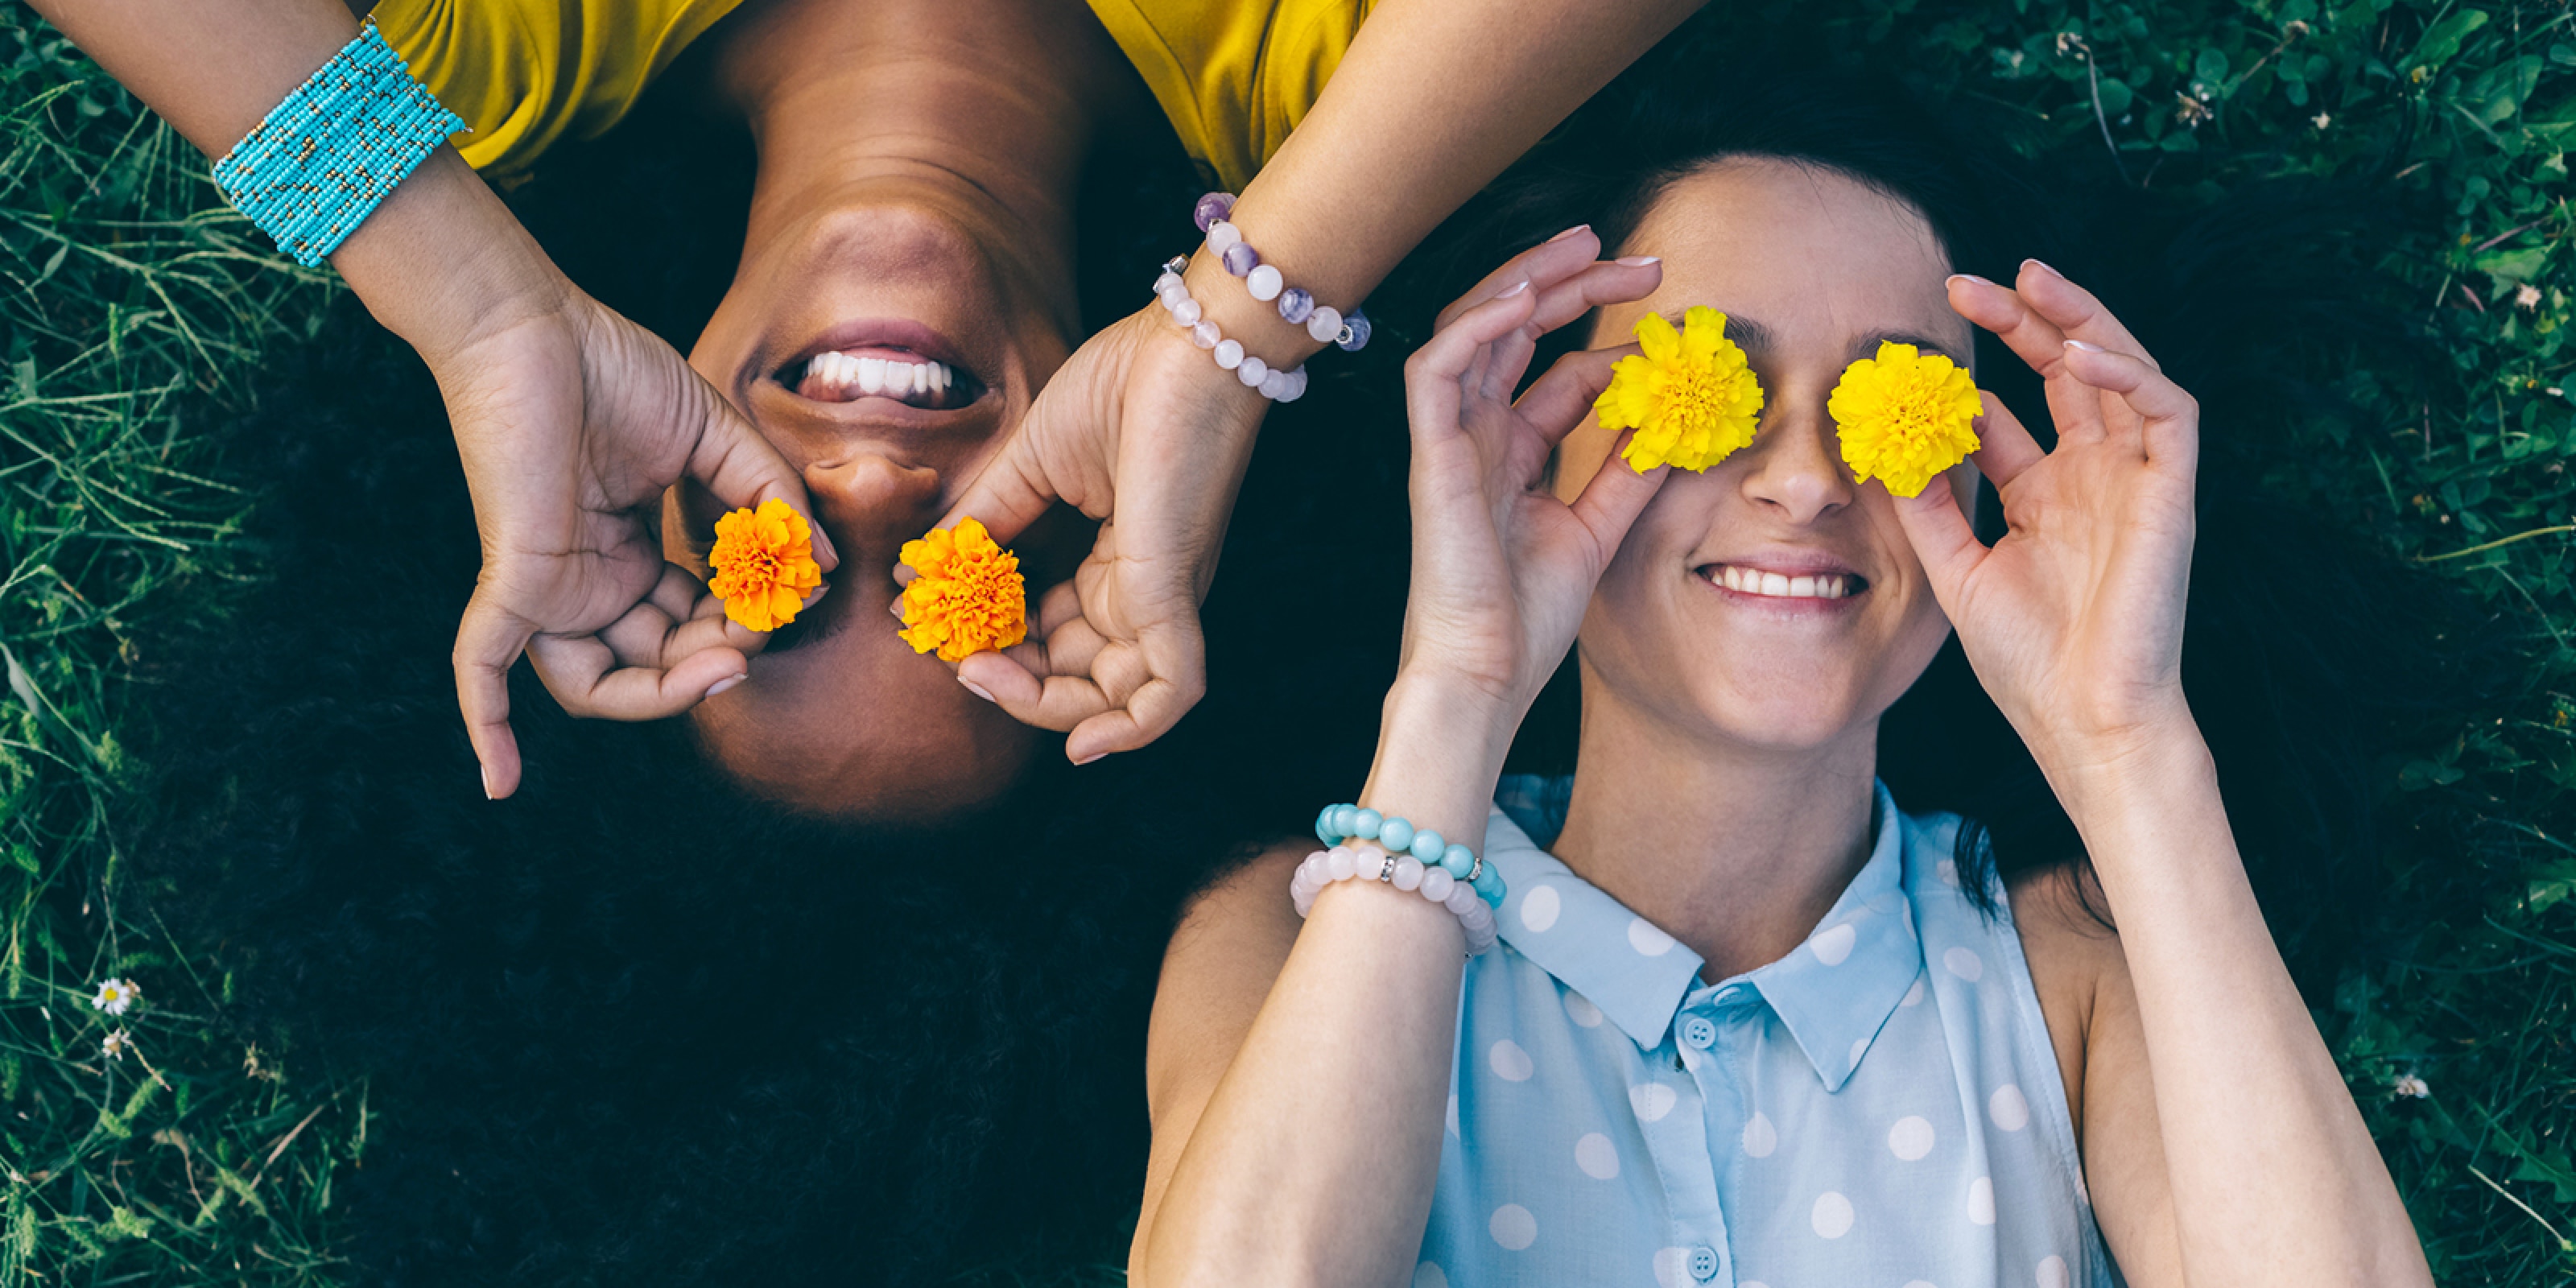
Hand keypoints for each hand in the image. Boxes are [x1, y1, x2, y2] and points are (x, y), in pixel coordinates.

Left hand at [430, 288, 835, 797]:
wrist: (533, 325)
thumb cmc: (611, 367)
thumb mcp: (714, 438)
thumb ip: (766, 498)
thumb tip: (817, 562)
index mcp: (628, 552)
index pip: (693, 620)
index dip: (745, 622)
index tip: (793, 590)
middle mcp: (587, 579)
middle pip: (654, 663)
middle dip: (719, 660)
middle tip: (763, 632)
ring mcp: (548, 584)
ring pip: (596, 684)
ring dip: (665, 694)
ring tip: (727, 666)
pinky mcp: (513, 578)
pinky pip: (485, 666)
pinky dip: (487, 726)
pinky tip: (497, 785)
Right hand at [930, 305, 1267, 763]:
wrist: (1184, 346)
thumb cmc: (1120, 389)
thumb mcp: (1029, 465)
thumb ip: (981, 522)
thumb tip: (919, 574)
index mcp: (1115, 563)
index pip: (1051, 634)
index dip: (993, 644)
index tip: (935, 625)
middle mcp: (1144, 591)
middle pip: (1076, 676)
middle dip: (1010, 684)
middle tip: (957, 663)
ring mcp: (1163, 596)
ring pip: (1112, 697)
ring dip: (1041, 705)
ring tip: (981, 673)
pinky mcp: (1176, 594)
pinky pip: (1170, 694)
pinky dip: (1128, 731)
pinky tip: (1079, 745)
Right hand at [1396, 232, 1666, 723]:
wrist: (1486, 675)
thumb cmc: (1527, 619)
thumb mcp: (1597, 529)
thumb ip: (1627, 473)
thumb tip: (1674, 421)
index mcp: (1509, 453)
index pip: (1558, 371)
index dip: (1614, 343)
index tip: (1676, 334)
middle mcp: (1475, 435)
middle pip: (1515, 330)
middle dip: (1572, 283)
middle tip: (1642, 259)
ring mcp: (1449, 441)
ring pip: (1471, 328)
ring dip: (1524, 279)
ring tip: (1584, 248)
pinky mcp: (1430, 455)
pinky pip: (1437, 367)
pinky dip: (1478, 326)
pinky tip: (1526, 299)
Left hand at [1893, 261, 2198, 770]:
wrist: (2083, 721)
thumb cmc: (2028, 661)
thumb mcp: (1956, 571)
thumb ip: (1925, 509)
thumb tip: (1881, 449)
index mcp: (2046, 492)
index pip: (2013, 407)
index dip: (1972, 370)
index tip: (1917, 341)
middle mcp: (2094, 474)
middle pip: (2065, 371)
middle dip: (2023, 320)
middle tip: (1966, 282)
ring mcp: (2135, 479)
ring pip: (2122, 370)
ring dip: (2081, 320)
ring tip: (2031, 279)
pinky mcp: (2173, 492)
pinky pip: (2169, 410)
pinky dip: (2129, 374)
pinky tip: (2077, 354)